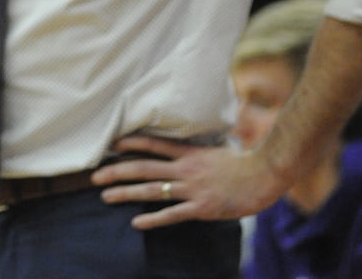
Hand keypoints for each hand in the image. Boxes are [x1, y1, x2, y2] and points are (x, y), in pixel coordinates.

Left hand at [90, 135, 287, 229]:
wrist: (266, 174)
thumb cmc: (245, 162)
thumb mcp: (218, 148)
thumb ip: (199, 147)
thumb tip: (190, 139)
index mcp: (190, 152)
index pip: (153, 145)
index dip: (131, 144)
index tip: (112, 145)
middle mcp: (186, 168)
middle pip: (144, 168)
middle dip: (117, 171)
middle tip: (95, 176)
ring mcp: (193, 188)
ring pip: (153, 190)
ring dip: (126, 193)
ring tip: (105, 196)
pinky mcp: (202, 208)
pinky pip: (173, 214)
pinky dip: (153, 219)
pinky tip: (136, 222)